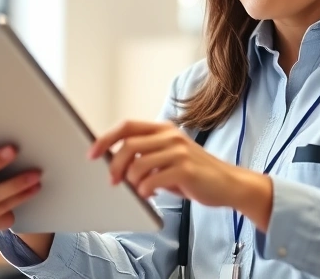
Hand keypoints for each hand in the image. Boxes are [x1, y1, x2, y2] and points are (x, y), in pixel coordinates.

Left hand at [87, 120, 272, 229]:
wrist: (228, 184)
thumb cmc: (194, 173)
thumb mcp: (168, 157)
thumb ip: (146, 154)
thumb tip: (113, 161)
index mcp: (163, 128)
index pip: (126, 126)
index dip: (105, 138)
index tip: (91, 154)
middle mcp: (170, 135)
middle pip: (128, 145)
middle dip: (114, 165)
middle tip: (113, 181)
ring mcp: (179, 151)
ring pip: (138, 164)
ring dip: (131, 181)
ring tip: (139, 189)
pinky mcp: (186, 169)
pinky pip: (152, 180)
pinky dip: (145, 190)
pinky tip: (151, 194)